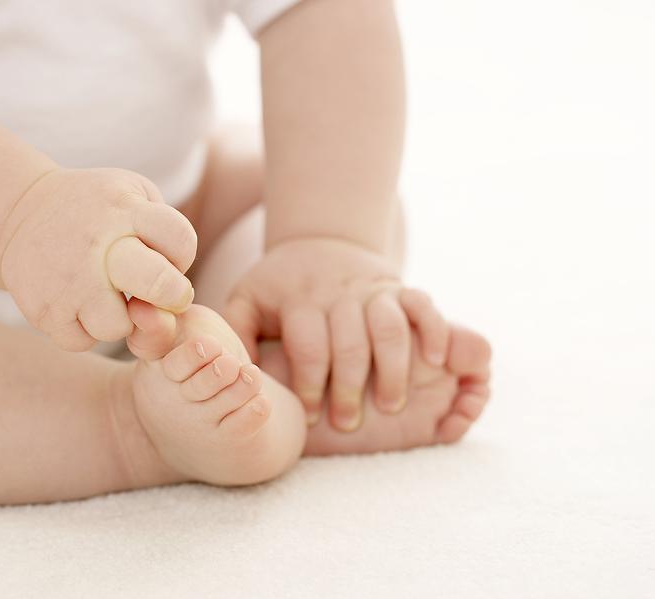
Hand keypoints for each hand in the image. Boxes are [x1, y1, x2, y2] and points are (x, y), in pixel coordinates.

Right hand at [0, 168, 196, 350]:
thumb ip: (165, 232)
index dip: (181, 257)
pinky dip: (84, 330)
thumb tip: (177, 295)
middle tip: (155, 295)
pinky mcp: (42, 308)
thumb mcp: (133, 194)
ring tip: (105, 297)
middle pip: (159, 285)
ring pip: (118, 328)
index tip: (167, 259)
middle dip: (170, 296)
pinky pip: (82, 341)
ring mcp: (66, 279)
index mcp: (123, 209)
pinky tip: (77, 305)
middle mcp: (94, 243)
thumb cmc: (96, 210)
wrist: (20, 211)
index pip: (181, 242)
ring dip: (119, 319)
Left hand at [223, 237, 447, 430]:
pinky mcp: (400, 287)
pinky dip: (434, 330)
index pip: (308, 347)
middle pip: (350, 343)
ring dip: (393, 369)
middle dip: (349, 388)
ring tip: (390, 405)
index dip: (308, 385)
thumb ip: (237, 331)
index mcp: (301, 300)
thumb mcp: (247, 299)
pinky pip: (424, 305)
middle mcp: (339, 294)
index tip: (308, 417)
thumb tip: (232, 369)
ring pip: (389, 328)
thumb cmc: (280, 283)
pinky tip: (436, 360)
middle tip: (347, 424)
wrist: (320, 239)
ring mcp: (372, 290)